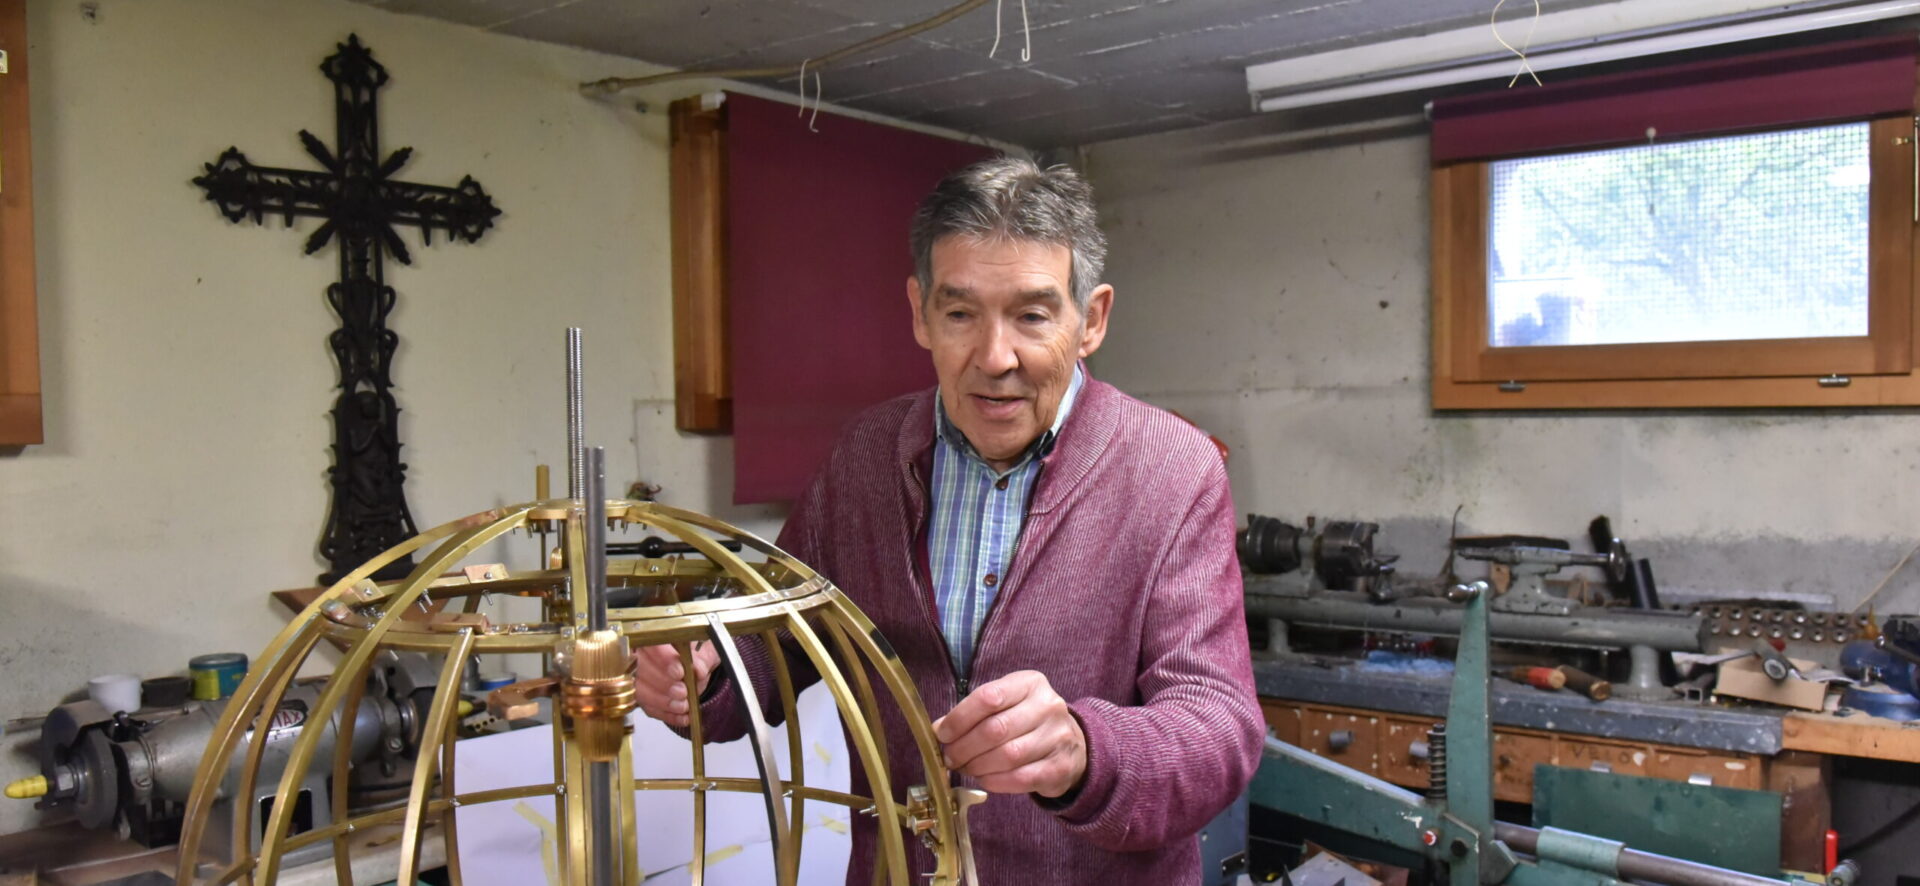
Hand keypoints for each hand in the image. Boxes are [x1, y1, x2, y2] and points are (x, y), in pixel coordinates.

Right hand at [632, 641, 718, 727]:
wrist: (699, 668)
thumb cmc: (700, 652)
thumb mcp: (708, 649)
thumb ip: (704, 657)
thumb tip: (698, 669)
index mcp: (656, 636)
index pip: (650, 644)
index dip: (662, 659)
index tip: (679, 672)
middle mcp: (641, 654)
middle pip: (640, 669)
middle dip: (663, 684)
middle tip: (682, 691)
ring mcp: (639, 678)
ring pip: (640, 690)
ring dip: (663, 702)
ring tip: (683, 705)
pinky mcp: (643, 698)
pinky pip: (649, 708)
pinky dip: (667, 715)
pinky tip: (682, 716)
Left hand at [932, 670, 1086, 797]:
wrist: (1072, 745)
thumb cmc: (1027, 721)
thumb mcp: (1006, 705)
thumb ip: (974, 713)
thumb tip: (939, 730)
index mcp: (1030, 684)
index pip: (989, 697)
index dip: (959, 718)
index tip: (942, 734)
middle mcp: (1048, 706)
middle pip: (996, 729)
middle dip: (965, 747)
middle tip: (950, 757)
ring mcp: (1058, 737)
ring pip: (1008, 756)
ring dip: (978, 766)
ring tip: (966, 768)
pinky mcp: (1060, 767)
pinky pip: (1020, 778)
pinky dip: (995, 782)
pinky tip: (984, 779)